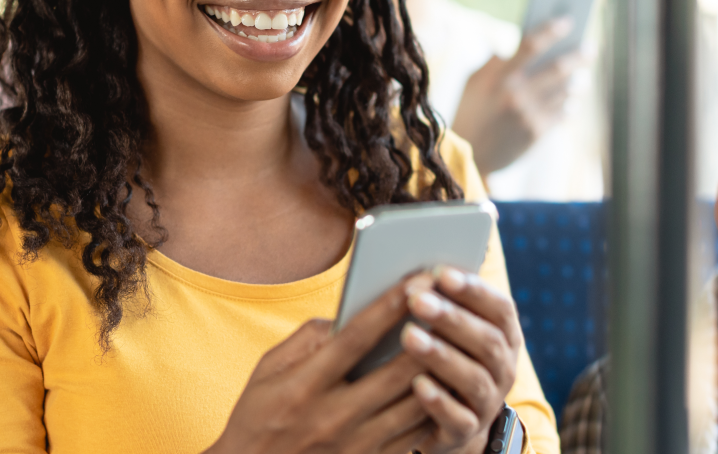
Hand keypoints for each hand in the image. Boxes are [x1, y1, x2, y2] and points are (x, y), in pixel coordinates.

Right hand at [205, 273, 436, 453]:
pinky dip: (433, 409)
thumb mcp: (268, 372)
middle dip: (428, 338)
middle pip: (393, 374)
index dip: (389, 307)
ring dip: (438, 373)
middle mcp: (331, 417)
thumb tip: (349, 315)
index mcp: (304, 386)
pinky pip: (413, 437)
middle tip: (453, 306)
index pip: (355, 338)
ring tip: (459, 342)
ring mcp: (353, 445)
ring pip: (411, 407)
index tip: (417, 280)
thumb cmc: (258, 417)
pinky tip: (447, 385)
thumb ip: (307, 339)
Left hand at [398, 267, 524, 453]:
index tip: (442, 273)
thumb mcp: (450, 330)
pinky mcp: (467, 431)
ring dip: (442, 355)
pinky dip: (438, 400)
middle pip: (488, 341)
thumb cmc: (442, 356)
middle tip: (417, 300)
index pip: (501, 308)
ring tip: (408, 336)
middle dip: (452, 318)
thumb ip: (444, 304)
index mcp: (505, 337)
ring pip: (474, 379)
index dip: (474, 290)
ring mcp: (488, 403)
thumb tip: (416, 274)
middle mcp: (504, 369)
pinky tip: (417, 384)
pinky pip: (457, 418)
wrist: (443, 418)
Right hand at [451, 18, 582, 173]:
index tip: (567, 21)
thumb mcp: (473, 83)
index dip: (551, 30)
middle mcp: (515, 94)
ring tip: (583, 76)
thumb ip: (495, 62)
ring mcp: (528, 114)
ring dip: (578, 81)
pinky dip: (570, 104)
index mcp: (497, 76)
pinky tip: (573, 100)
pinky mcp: (536, 133)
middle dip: (578, 56)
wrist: (468, 156)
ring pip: (565, 91)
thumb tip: (518, 44)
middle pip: (557, 68)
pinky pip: (563, 112)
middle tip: (590, 48)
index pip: (530, 45)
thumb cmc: (470, 113)